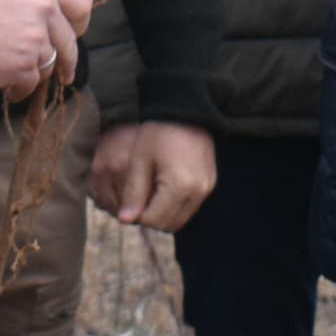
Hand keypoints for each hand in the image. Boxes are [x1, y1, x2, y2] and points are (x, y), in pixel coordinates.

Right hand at [0, 0, 92, 97]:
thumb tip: (49, 14)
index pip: (82, 3)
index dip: (79, 22)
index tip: (74, 33)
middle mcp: (43, 9)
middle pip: (71, 43)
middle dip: (66, 60)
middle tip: (63, 72)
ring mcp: (33, 40)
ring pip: (48, 66)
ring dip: (32, 72)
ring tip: (6, 68)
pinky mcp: (19, 68)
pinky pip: (29, 86)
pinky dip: (18, 90)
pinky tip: (3, 85)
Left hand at [88, 122, 217, 230]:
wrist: (184, 110)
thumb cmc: (157, 133)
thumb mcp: (139, 161)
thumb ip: (133, 193)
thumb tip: (125, 221)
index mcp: (179, 185)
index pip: (153, 220)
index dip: (137, 215)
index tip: (130, 199)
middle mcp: (197, 191)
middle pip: (169, 225)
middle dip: (151, 217)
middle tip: (139, 197)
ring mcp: (206, 188)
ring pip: (181, 219)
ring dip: (164, 214)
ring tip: (152, 191)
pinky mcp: (209, 184)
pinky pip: (190, 207)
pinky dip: (175, 205)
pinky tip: (164, 187)